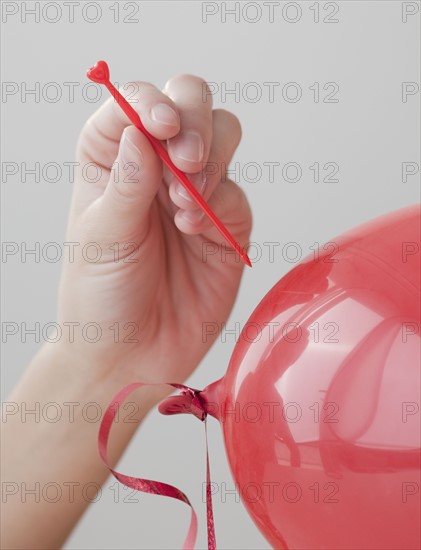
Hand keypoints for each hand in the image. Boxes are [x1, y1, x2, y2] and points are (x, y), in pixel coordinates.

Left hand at [57, 74, 251, 383]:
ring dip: (213, 158)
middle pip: (190, 104)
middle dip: (195, 121)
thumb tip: (142, 129)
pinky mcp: (226, 225)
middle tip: (187, 158)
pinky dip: (220, 203)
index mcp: (113, 160)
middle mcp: (156, 168)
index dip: (152, 103)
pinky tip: (195, 229)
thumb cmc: (100, 297)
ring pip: (224, 138)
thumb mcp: (101, 235)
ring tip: (185, 203)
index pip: (135, 103)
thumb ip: (127, 180)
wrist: (131, 353)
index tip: (161, 127)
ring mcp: (195, 193)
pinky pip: (236, 193)